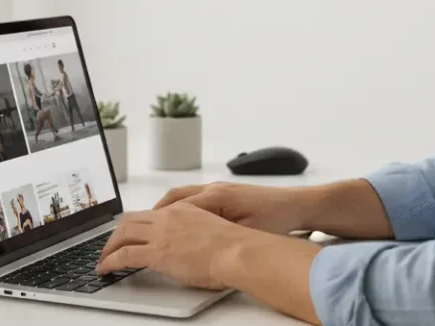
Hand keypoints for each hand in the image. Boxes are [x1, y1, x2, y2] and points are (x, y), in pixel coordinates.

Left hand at [95, 202, 250, 289]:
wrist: (237, 252)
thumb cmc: (234, 247)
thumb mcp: (211, 231)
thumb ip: (196, 234)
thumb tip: (191, 248)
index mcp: (183, 210)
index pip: (150, 213)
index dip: (136, 224)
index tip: (130, 234)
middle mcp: (168, 217)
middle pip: (130, 219)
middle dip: (117, 233)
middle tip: (110, 246)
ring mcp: (161, 233)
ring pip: (123, 234)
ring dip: (109, 246)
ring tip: (104, 259)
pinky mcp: (157, 252)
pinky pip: (124, 254)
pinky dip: (110, 261)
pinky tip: (106, 269)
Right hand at [153, 182, 310, 234]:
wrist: (297, 205)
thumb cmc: (276, 219)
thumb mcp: (245, 233)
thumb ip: (217, 236)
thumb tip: (193, 245)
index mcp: (215, 197)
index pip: (175, 208)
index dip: (156, 223)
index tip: (142, 235)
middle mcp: (214, 189)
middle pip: (173, 198)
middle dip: (153, 214)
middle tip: (137, 230)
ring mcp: (219, 189)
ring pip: (182, 196)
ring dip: (166, 210)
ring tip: (153, 227)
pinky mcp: (226, 193)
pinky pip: (194, 198)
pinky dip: (180, 208)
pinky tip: (179, 221)